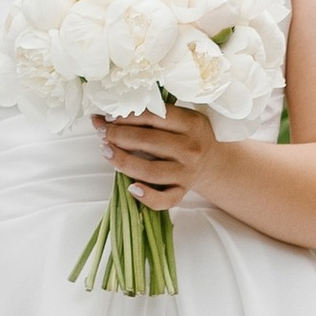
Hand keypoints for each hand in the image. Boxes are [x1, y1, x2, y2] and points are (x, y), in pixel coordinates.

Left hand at [94, 104, 216, 211]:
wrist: (213, 163)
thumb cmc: (189, 137)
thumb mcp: (180, 119)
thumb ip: (150, 116)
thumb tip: (104, 117)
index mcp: (191, 124)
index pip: (154, 117)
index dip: (127, 116)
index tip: (109, 117)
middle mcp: (191, 149)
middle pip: (149, 142)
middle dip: (119, 136)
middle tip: (102, 133)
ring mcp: (187, 173)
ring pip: (151, 170)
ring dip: (124, 161)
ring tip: (106, 152)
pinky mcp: (182, 192)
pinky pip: (165, 199)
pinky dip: (147, 196)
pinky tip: (131, 188)